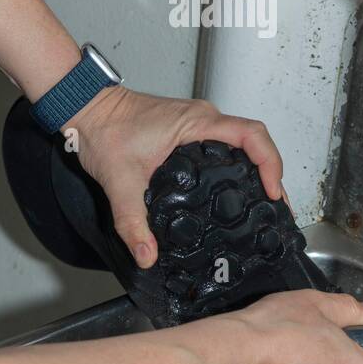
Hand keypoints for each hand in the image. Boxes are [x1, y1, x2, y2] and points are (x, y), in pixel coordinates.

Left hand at [67, 86, 283, 267]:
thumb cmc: (104, 129)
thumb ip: (132, 222)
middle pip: (255, 140)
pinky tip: (235, 188)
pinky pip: (227, 142)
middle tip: (275, 207)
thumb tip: (148, 255)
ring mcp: (198, 122)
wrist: (87, 108)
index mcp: (196, 123)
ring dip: (258, 166)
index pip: (252, 135)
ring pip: (243, 140)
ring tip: (263, 201)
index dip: (270, 163)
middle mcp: (203, 118)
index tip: (271, 192)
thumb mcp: (119, 181)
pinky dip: (240, 162)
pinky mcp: (190, 129)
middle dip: (272, 172)